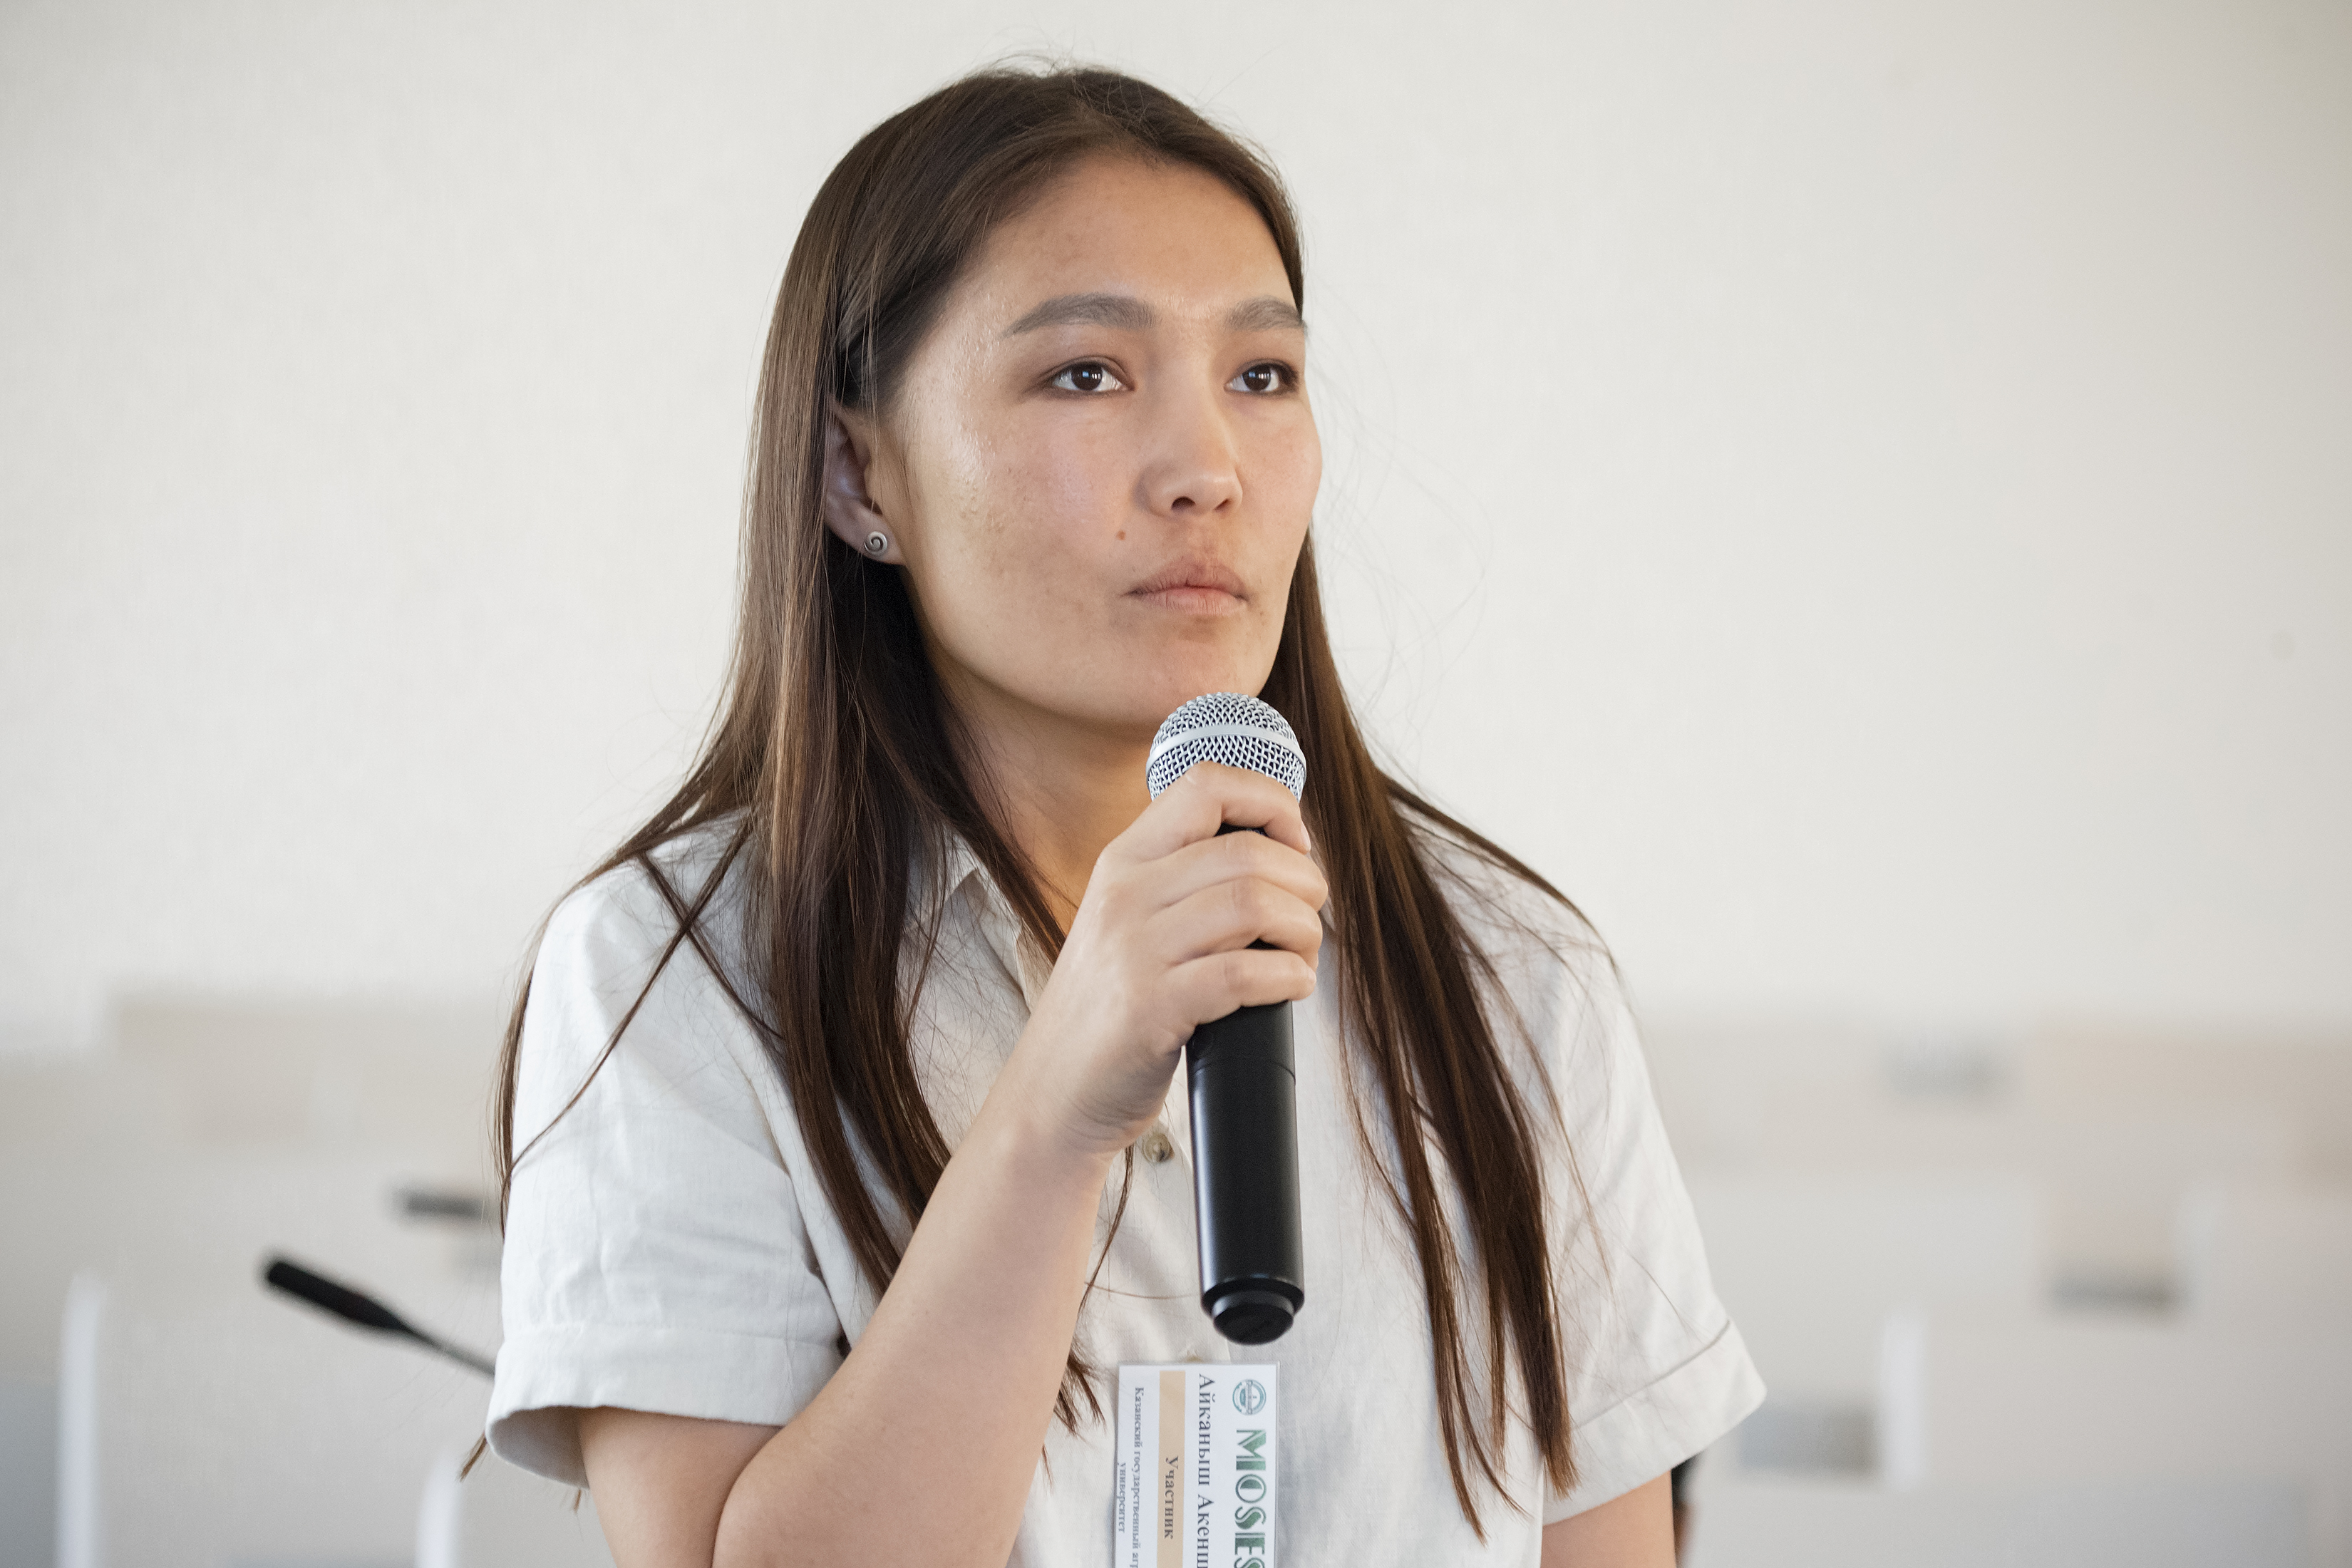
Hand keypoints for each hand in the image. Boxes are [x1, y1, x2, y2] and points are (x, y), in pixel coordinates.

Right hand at [999, 762, 1326, 1161]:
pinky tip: (1290, 988)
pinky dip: (1288, 978)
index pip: (1205, 785)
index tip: (1295, 844)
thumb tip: (1280, 855)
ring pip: (1254, 903)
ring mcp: (1134, 951)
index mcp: (1122, 861)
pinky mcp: (1150, 1010)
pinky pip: (1244, 974)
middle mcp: (1125, 895)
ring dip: (1302, 930)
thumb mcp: (1127, 922)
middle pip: (1247, 851)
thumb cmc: (1107, 1011)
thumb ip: (1181, 882)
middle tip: (1307, 917)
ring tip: (1300, 955)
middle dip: (1304, 882)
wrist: (1051, 1093)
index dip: (1270, 803)